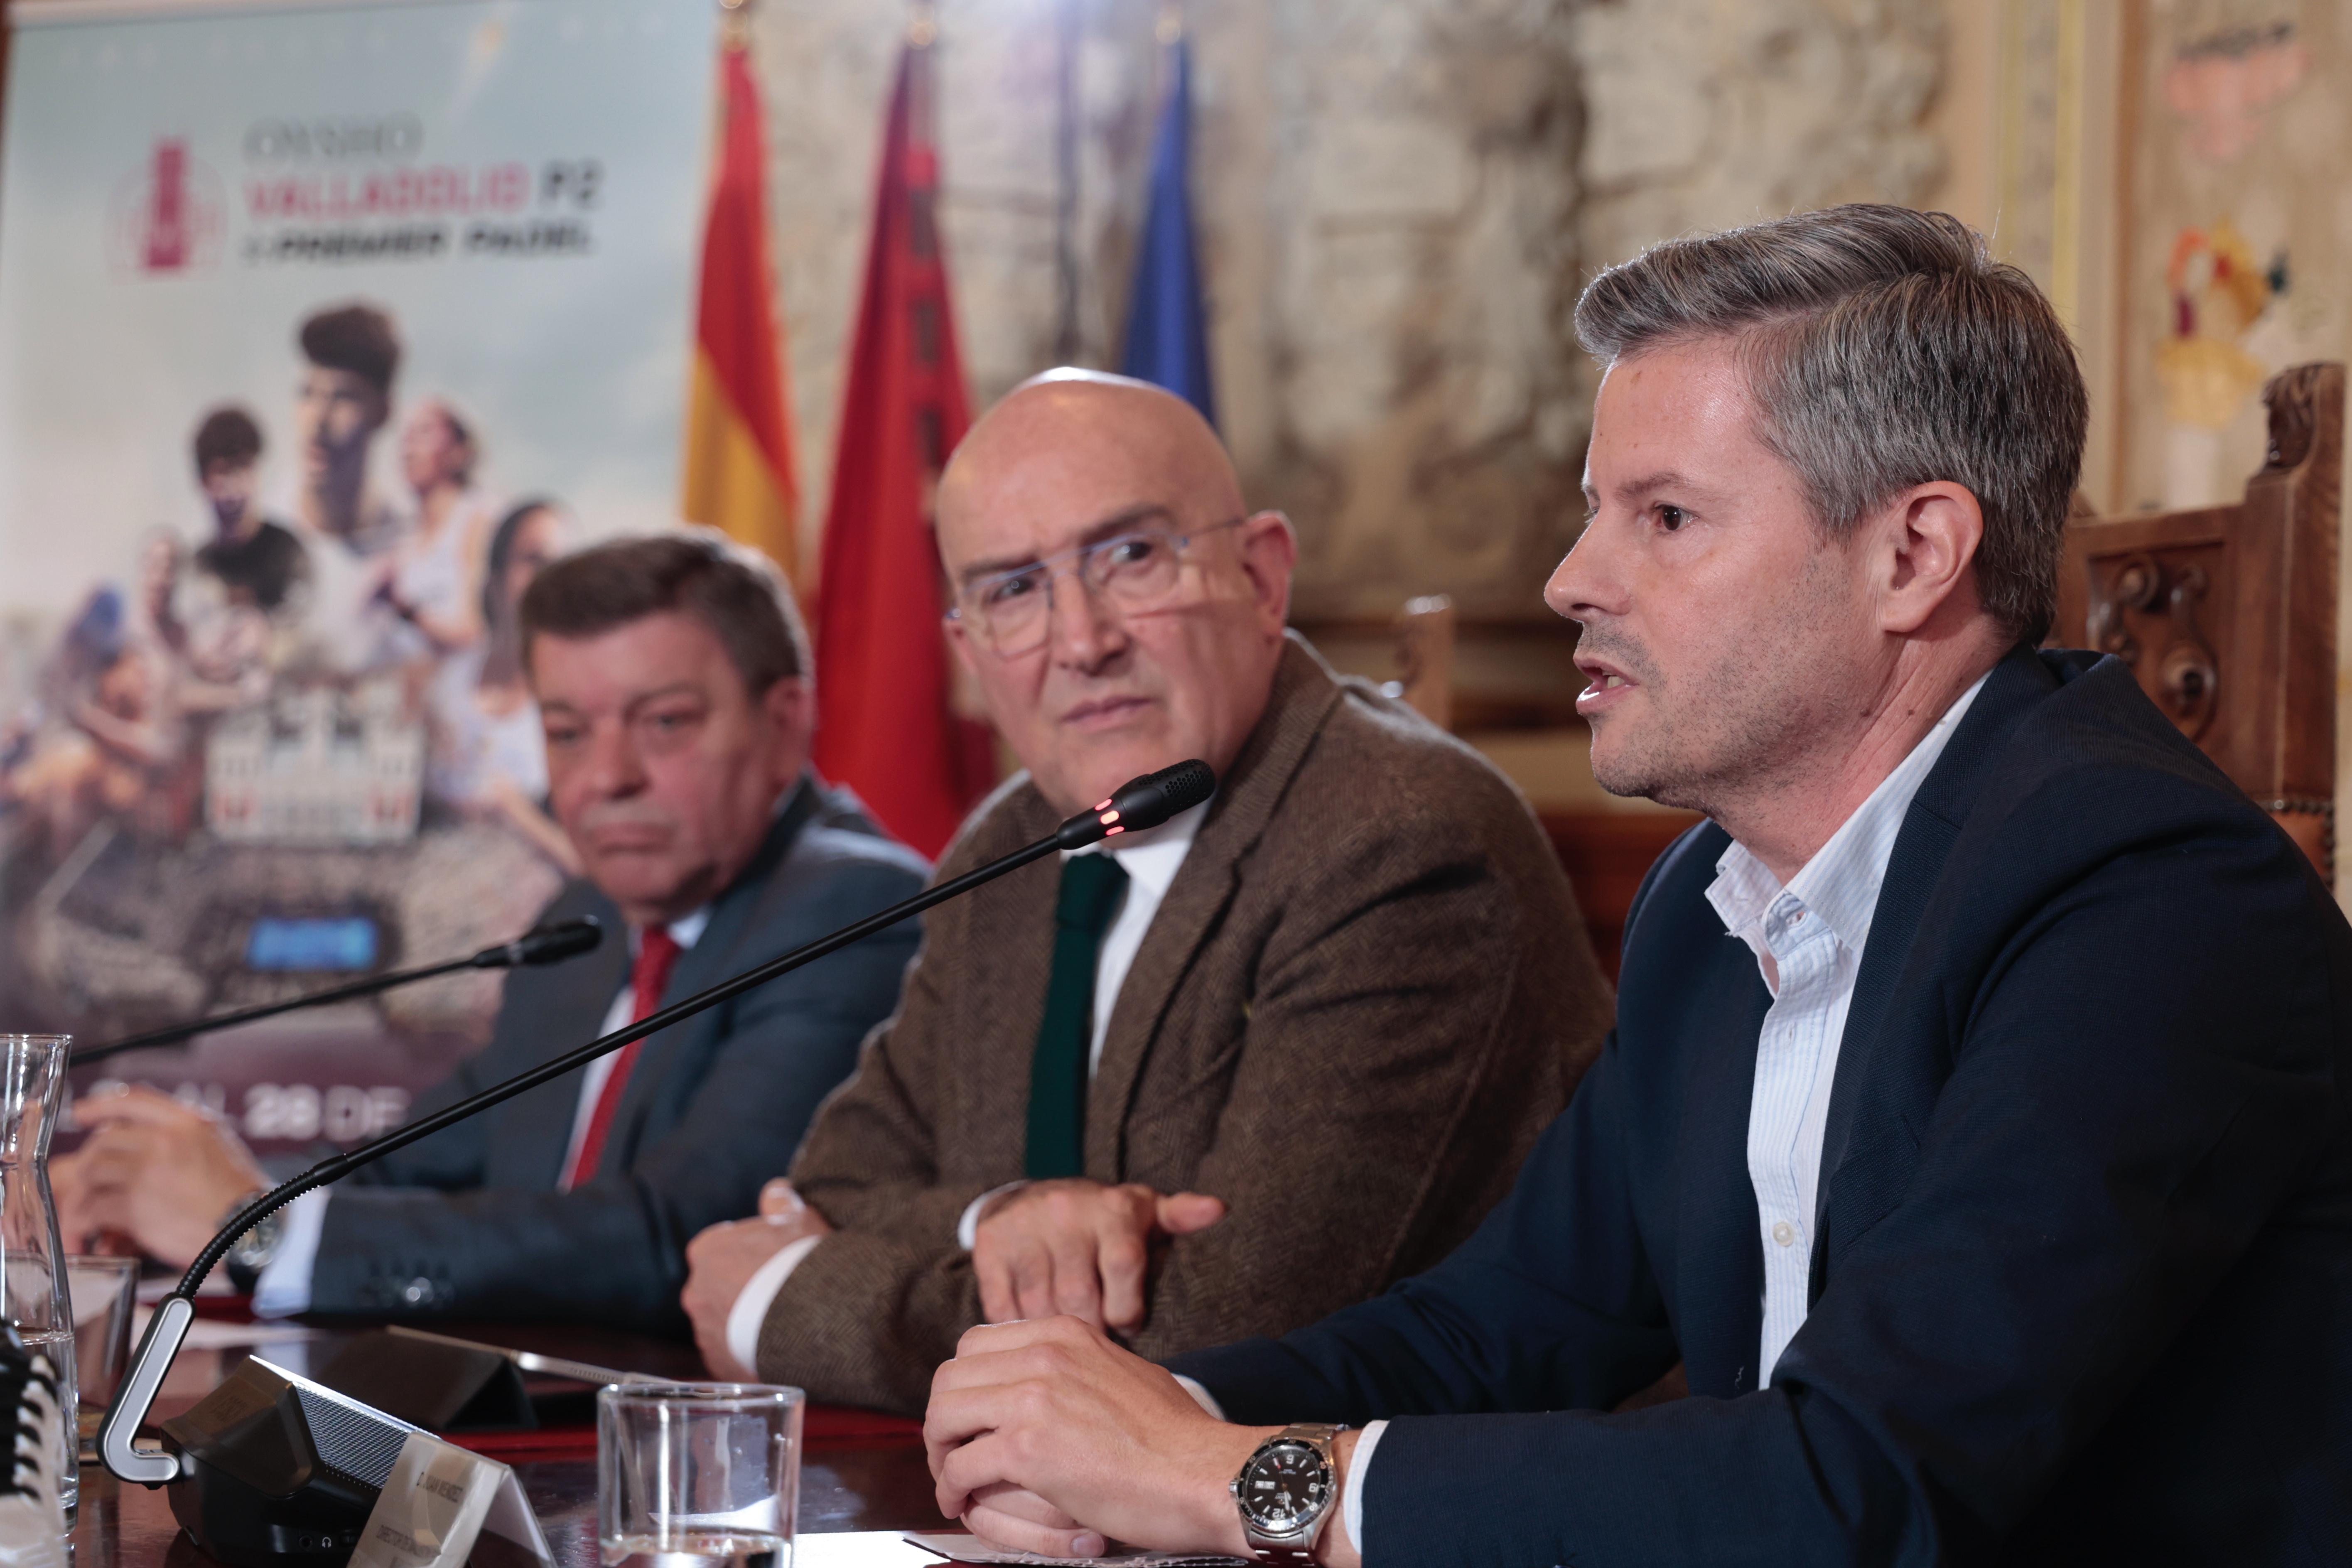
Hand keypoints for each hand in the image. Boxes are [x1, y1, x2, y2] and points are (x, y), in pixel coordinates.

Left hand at [54, 1085, 269, 1266]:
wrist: (249, 1229)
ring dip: (85, 1192)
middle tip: (89, 1178)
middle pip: (103, 1140)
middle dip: (90, 1161)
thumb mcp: (218, 1145)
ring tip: (89, 1205)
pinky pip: (94, 1208)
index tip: (82, 1112)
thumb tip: (150, 1135)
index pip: (132, 1100)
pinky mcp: (135, 1207)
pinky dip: (87, 1220)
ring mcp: (147, 1173)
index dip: (100, 1105)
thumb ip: (184, 1135)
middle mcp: (164, 1141)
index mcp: (188, 1123)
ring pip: (91, 1172)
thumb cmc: (240, 1195)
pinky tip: (92, 1228)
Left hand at [680, 1179, 832, 1380]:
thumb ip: (780, 1201)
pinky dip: (748, 1353)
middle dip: (741, 1290)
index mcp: (708, 1250)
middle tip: (778, 1292)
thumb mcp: (799, 1217)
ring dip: (744, 1324)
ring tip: (782, 1323)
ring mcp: (705, 1332)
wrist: (812, 1317)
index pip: (719, 1248)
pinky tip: (777, 1347)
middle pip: (718, 1288)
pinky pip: (732, 1357)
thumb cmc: (801, 1261)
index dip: (748, 1253)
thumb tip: (775, 1191)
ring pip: (723, 1325)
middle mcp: (696, 1291)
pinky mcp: (720, 1365)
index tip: (771, 1260)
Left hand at [926, 1315, 1266, 1558]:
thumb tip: (1055, 1383)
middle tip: (953, 1450)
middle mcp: (1044, 1354)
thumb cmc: (1176, 1438)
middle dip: (943, 1417)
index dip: (964, 1383)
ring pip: (943, 1415)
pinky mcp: (1026, 1447)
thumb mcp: (1125, 1373)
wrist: (1205, 1472)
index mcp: (1066, 1333)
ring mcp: (1032, 1398)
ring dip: (940, 1452)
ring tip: (953, 1478)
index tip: (970, 1414)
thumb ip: (1080, 1368)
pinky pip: (959, 1465)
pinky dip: (951, 1487)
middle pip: (951, 1376)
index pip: (977, 1342)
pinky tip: (962, 1500)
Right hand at [972, 1179, 1225, 1332]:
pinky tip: (1034, 1333)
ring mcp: (1024, 1227)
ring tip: (1067, 1344)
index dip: (1127, 1308)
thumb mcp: (1147, 1213)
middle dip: (1092, 1329)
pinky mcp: (990, 1246)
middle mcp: (1066, 1211)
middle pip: (1079, 1294)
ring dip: (1055, 1334)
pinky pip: (1002, 1306)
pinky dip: (1019, 1329)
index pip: (1123, 1263)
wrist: (1036, 1198)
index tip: (1128, 1325)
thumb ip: (1183, 1214)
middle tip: (1097, 1345)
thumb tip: (1220, 1207)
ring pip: (1040, 1304)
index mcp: (1111, 1207)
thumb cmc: (1107, 1221)